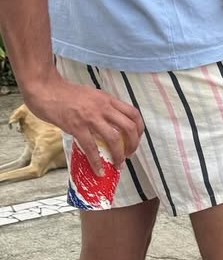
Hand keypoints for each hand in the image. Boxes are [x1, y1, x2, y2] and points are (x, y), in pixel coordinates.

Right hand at [26, 73, 141, 172]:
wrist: (45, 89)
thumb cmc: (65, 92)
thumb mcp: (91, 95)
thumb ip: (102, 107)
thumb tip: (108, 122)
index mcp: (108, 99)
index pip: (133, 113)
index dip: (139, 129)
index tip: (136, 139)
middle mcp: (103, 107)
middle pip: (129, 127)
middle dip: (133, 144)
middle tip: (129, 154)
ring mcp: (91, 117)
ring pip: (114, 138)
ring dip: (119, 155)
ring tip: (119, 164)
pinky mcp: (77, 127)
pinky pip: (91, 147)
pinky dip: (96, 161)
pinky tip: (99, 170)